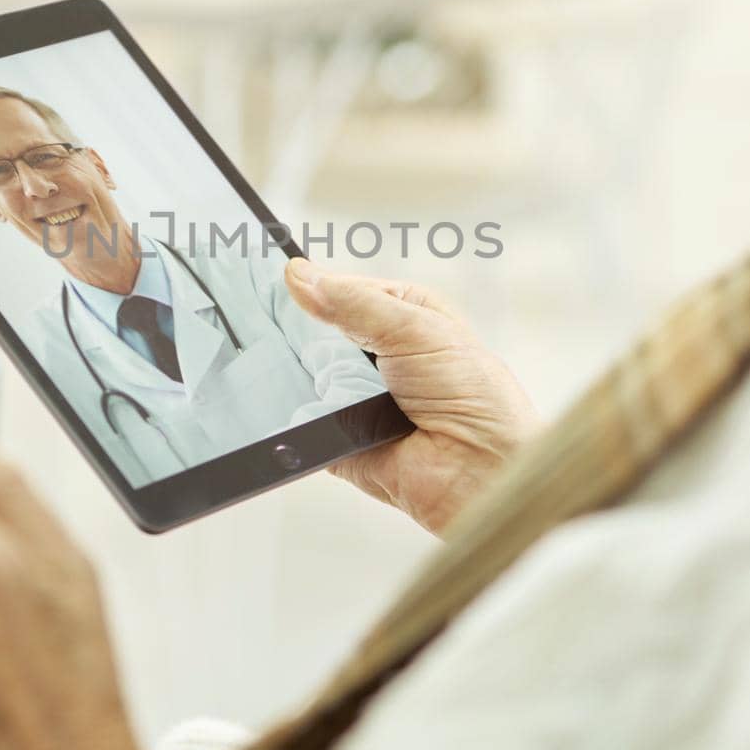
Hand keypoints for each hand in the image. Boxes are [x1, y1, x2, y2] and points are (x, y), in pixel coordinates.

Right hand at [285, 259, 540, 534]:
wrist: (481, 473)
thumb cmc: (474, 395)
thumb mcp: (416, 327)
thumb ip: (356, 302)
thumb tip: (300, 276)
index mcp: (403, 314)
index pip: (344, 290)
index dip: (312, 285)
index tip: (273, 277)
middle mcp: (379, 354)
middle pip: (319, 333)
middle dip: (299, 331)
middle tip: (269, 322)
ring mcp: (358, 397)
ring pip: (307, 375)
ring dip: (299, 372)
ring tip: (285, 366)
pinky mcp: (340, 438)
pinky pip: (303, 421)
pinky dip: (296, 415)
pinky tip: (291, 405)